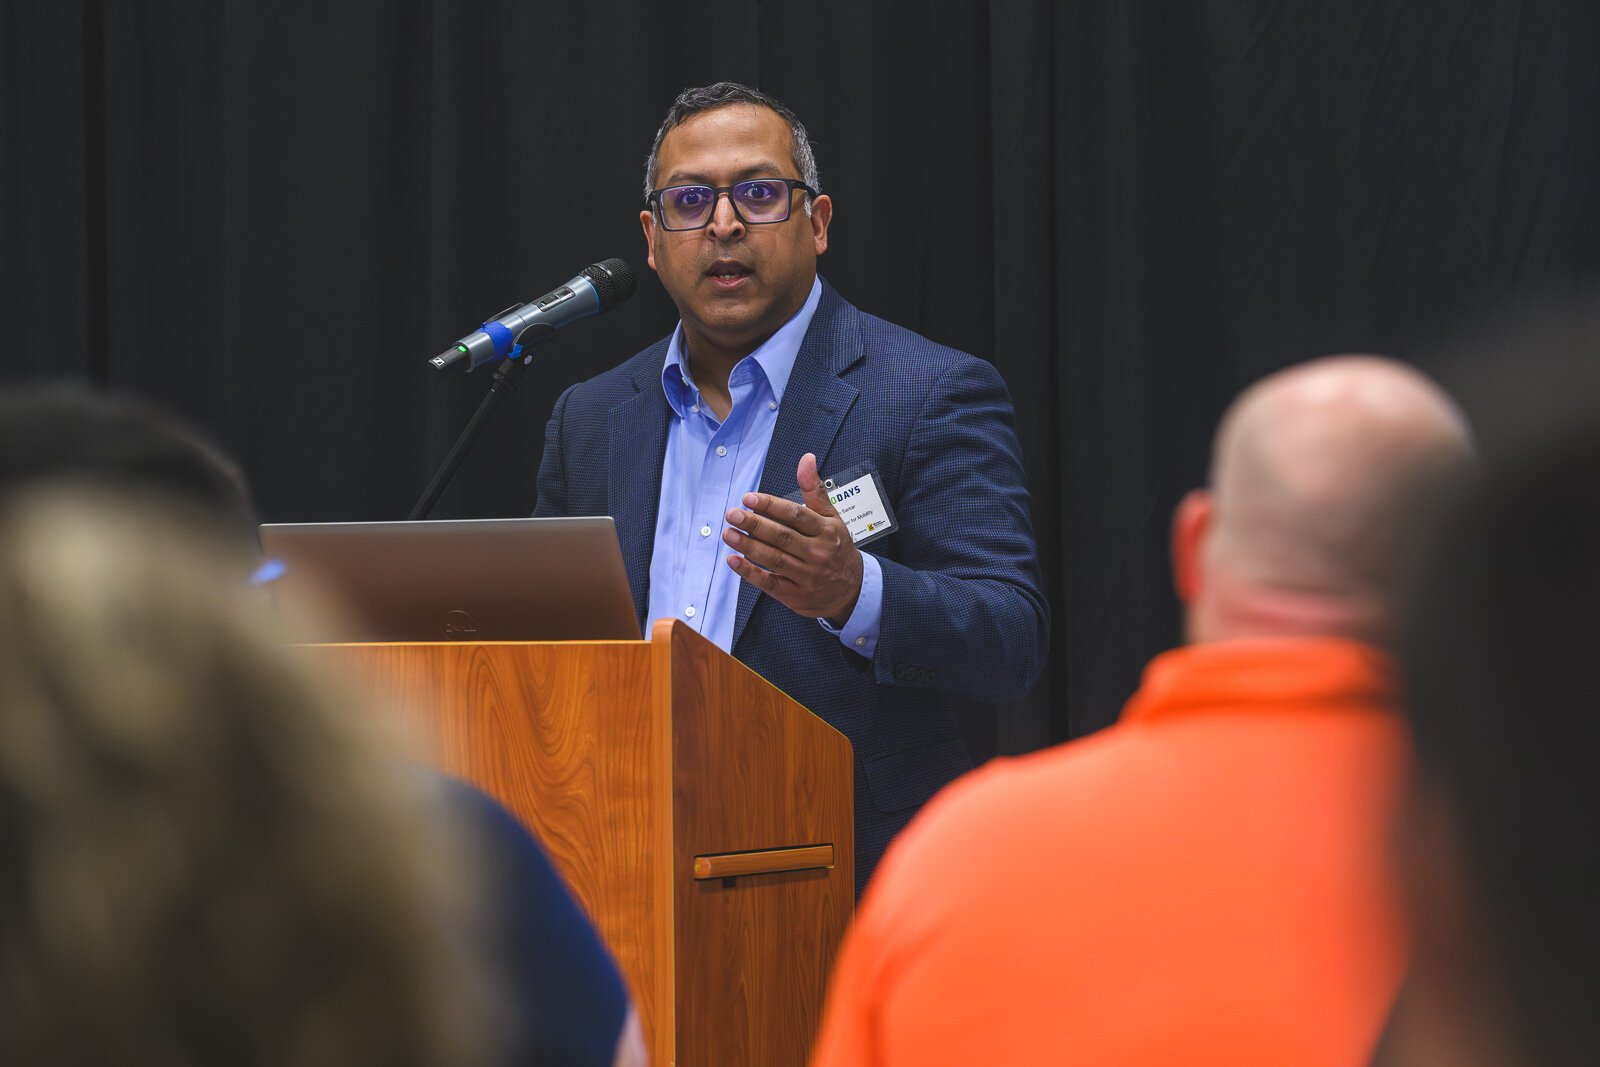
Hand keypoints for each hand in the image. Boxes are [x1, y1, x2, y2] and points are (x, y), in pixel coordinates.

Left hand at [723, 452, 862, 622]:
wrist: (852, 590)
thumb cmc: (837, 548)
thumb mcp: (832, 517)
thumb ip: (814, 490)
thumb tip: (806, 459)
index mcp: (826, 531)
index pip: (796, 515)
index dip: (771, 505)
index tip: (749, 498)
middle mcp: (816, 552)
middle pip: (782, 536)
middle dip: (754, 524)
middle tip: (732, 514)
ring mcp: (806, 576)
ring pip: (774, 559)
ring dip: (748, 546)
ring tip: (728, 533)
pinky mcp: (795, 594)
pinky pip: (769, 583)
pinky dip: (750, 572)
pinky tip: (734, 560)